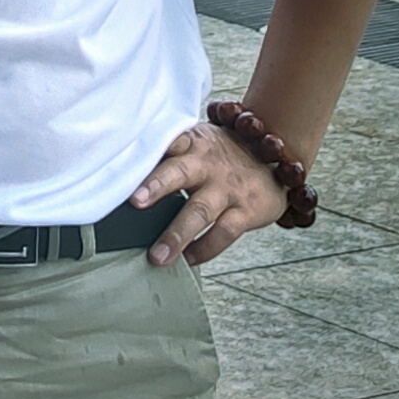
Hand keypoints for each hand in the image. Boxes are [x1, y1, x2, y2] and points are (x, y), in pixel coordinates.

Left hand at [132, 121, 287, 267]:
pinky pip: (224, 233)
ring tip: (158, 256)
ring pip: (200, 210)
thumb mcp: (197, 141)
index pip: (167, 139)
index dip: (148, 147)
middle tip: (135, 202)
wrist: (275, 156)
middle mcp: (207, 163)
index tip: (125, 157)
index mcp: (191, 142)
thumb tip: (122, 170)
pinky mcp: (246, 211)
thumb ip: (168, 153)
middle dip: (157, 186)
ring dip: (177, 234)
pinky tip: (188, 259)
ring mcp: (227, 188)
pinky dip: (205, 248)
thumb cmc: (221, 153)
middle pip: (180, 171)